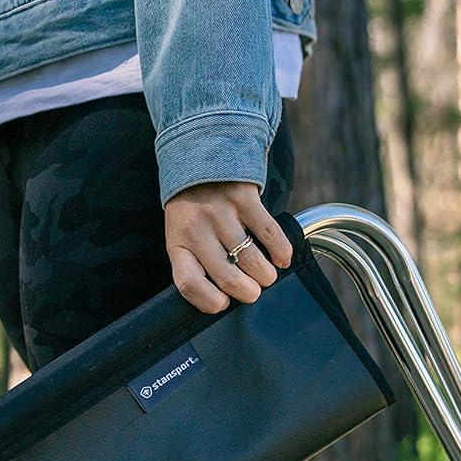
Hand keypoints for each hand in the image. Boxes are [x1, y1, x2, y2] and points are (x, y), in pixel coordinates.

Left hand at [164, 182, 293, 313]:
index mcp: (178, 244)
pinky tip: (281, 258)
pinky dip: (280, 251)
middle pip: (227, 276)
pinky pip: (269, 233)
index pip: (188, 282)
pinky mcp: (243, 197)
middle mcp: (197, 229)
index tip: (223, 304)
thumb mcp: (182, 235)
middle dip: (247, 293)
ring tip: (266, 276)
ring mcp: (220, 212)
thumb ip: (197, 262)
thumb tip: (225, 297)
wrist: (200, 156)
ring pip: (251, 260)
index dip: (208, 301)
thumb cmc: (193, 210)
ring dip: (265, 276)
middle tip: (253, 292)